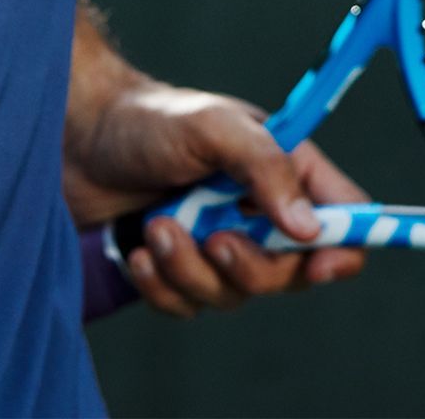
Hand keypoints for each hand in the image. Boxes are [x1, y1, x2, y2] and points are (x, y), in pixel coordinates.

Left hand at [66, 80, 368, 316]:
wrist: (78, 137)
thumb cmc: (150, 119)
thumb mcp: (214, 127)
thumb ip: (267, 169)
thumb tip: (310, 229)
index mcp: (285, 167)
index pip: (344, 214)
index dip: (345, 245)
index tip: (320, 262)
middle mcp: (260, 210)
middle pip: (291, 272)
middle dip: (249, 265)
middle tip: (213, 237)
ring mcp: (219, 240)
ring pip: (233, 294)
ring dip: (192, 269)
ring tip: (156, 227)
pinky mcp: (179, 266)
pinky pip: (188, 306)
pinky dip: (162, 285)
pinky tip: (138, 252)